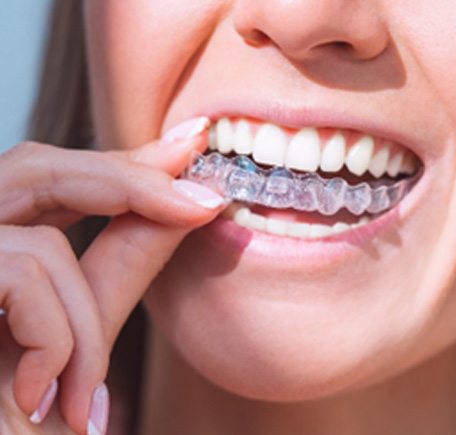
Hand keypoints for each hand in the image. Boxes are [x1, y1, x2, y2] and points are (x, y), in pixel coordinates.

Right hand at [0, 117, 223, 433]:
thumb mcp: (80, 337)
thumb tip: (190, 200)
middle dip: (129, 182)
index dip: (124, 161)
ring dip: (84, 322)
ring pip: (40, 239)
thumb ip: (123, 265)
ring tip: (83, 396)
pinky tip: (42, 397)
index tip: (192, 144)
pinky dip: (55, 340)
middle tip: (205, 201)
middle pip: (37, 169)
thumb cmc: (29, 424)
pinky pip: (23, 273)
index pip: (55, 178)